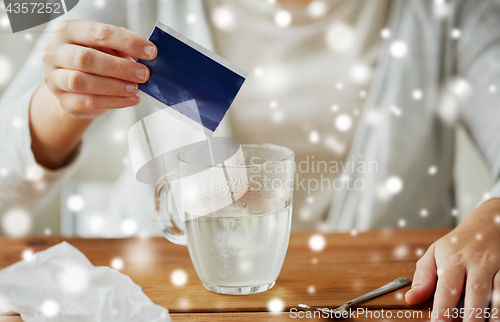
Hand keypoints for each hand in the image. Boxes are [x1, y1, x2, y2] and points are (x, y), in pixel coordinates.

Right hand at [41, 20, 156, 117]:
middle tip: (143, 74)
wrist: (74, 86)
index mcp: (68, 31)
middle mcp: (55, 52)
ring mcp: (54, 78)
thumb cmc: (94, 60)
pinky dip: (112, 102)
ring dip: (114, 86)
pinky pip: (87, 102)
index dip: (127, 42)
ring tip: (135, 88)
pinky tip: (129, 100)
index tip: (150, 52)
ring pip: (82, 82)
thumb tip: (146, 55)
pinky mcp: (62, 100)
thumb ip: (122, 47)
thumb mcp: (106, 47)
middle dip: (120, 67)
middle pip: (86, 58)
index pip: (99, 33)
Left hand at [405, 199, 499, 321]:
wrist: (487, 224)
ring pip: (499, 292)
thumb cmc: (457, 245)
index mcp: (453, 260)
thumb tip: (411, 299)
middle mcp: (476, 263)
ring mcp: (497, 266)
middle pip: (476, 290)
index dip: (443, 308)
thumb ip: (422, 278)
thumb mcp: (434, 254)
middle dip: (472, 315)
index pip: (447, 287)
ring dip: (494, 314)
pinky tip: (498, 318)